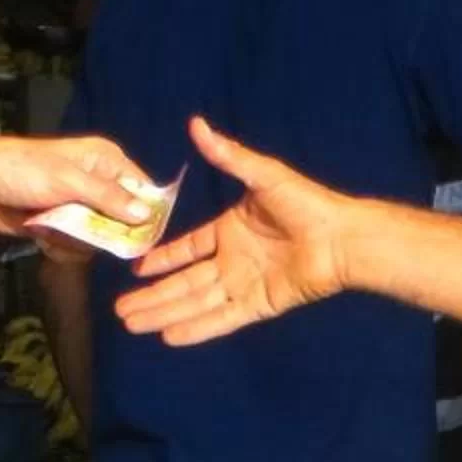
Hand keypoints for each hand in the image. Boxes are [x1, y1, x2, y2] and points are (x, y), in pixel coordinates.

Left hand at [0, 125, 166, 240]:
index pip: (145, 190)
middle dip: (106, 233)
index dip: (148, 215)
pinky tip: (43, 238)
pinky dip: (63, 248)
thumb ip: (108, 198)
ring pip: (103, 239)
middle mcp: (99, 184)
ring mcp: (80, 207)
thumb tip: (147, 215)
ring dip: (79, 242)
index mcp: (106, 161)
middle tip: (84, 232)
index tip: (142, 236)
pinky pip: (80, 248)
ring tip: (53, 230)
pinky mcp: (63, 226)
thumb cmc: (18, 171)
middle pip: (127, 221)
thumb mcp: (67, 181)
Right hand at [114, 117, 352, 347]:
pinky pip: (222, 319)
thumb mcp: (263, 175)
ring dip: (164, 313)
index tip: (135, 270)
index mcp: (229, 232)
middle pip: (184, 283)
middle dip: (152, 297)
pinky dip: (197, 329)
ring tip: (132, 325)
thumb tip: (197, 124)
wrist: (342, 237)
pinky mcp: (260, 305)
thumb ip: (229, 155)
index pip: (187, 249)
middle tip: (120, 311)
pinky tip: (169, 337)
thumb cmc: (308, 204)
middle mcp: (232, 261)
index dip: (162, 260)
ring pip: (196, 303)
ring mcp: (244, 285)